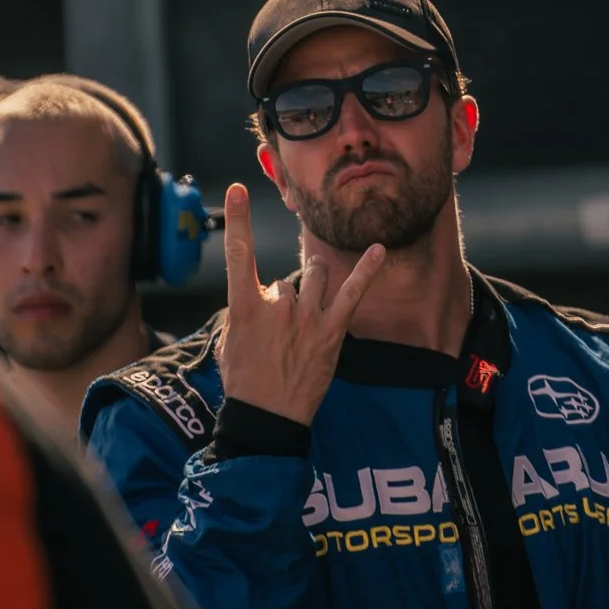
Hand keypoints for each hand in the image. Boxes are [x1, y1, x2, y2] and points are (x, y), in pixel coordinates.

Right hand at [217, 184, 383, 427]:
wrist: (268, 418)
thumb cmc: (244, 381)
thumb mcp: (230, 342)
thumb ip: (244, 312)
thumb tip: (260, 300)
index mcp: (244, 307)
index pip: (239, 254)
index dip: (237, 220)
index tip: (236, 191)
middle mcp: (277, 305)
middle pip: (285, 281)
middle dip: (284, 302)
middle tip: (280, 338)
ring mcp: (307, 317)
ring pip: (313, 280)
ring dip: (311, 292)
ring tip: (304, 321)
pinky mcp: (332, 331)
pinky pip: (352, 293)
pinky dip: (366, 270)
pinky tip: (378, 249)